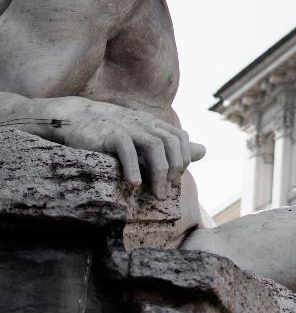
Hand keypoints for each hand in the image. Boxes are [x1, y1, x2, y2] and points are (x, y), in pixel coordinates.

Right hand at [41, 98, 204, 198]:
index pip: (179, 138)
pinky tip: (135, 184)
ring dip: (159, 173)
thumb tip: (204, 151)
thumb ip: (173, 144)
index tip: (175, 180)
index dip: (182, 158)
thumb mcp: (145, 135)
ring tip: (157, 194)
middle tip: (166, 192)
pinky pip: (126, 149)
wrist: (74, 118)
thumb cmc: (111, 130)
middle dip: (174, 169)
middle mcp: (144, 123)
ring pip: (154, 146)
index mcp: (153, 123)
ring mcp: (127, 127)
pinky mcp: (108, 134)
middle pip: (170, 143)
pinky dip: (133, 167)